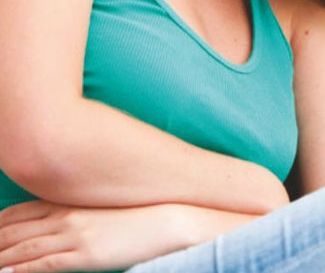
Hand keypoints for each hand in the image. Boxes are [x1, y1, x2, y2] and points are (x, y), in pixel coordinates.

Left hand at [0, 199, 187, 272]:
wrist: (163, 220)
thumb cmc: (135, 213)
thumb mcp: (101, 207)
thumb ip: (75, 212)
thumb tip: (57, 222)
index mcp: (70, 202)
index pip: (21, 212)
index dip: (0, 223)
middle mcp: (67, 216)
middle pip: (17, 230)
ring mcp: (75, 236)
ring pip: (25, 247)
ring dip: (2, 256)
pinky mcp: (85, 255)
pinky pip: (45, 264)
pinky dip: (22, 269)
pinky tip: (7, 272)